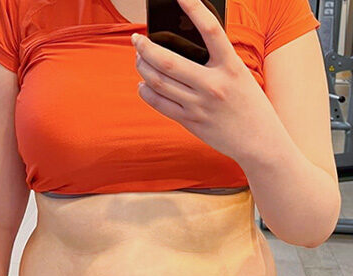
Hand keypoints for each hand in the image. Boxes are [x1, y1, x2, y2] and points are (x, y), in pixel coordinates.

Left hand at [131, 0, 273, 163]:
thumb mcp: (240, 77)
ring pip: (159, 82)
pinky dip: (147, 92)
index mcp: (231, 67)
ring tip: (139, 59)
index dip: (194, 8)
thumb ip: (216, 62)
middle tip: (136, 39)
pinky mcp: (191, 122)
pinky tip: (143, 85)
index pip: (211, 30)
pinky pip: (160, 104)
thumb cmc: (250, 106)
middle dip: (145, 47)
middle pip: (168, 61)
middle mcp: (213, 85)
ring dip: (143, 68)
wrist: (259, 142)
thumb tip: (182, 47)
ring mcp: (199, 105)